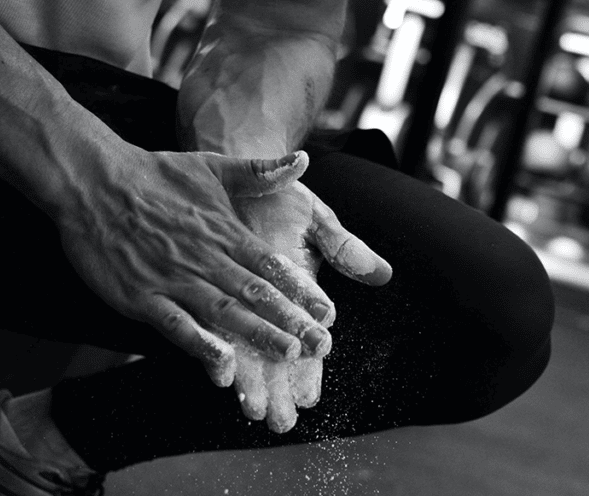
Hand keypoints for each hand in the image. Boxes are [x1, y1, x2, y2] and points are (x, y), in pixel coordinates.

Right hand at [54, 148, 335, 386]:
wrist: (92, 181)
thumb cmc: (153, 174)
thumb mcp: (211, 165)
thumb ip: (259, 171)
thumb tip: (303, 160)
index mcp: (225, 231)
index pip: (272, 266)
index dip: (301, 291)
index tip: (327, 312)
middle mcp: (206, 258)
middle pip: (257, 294)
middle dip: (292, 321)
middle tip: (320, 345)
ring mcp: (174, 279)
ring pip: (224, 312)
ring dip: (258, 335)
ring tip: (287, 354)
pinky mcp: (141, 297)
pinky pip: (176, 325)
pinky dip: (199, 345)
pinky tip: (221, 365)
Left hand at [229, 181, 391, 431]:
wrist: (234, 167)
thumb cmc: (277, 193)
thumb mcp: (313, 215)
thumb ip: (342, 246)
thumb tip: (381, 274)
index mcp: (297, 289)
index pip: (307, 337)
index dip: (308, 368)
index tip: (309, 398)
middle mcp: (268, 302)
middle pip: (276, 355)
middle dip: (279, 390)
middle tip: (281, 422)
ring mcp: (237, 299)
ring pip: (247, 350)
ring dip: (252, 384)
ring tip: (255, 414)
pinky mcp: (207, 290)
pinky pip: (212, 327)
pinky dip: (218, 355)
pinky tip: (222, 381)